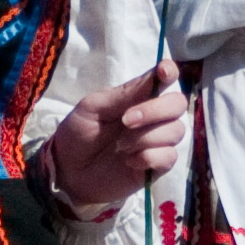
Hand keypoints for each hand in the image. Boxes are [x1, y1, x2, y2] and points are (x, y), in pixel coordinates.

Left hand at [42, 64, 189, 211]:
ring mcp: (157, 142)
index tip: (164, 72)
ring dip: (145, 137)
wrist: (66, 172)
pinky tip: (129, 162)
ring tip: (121, 146)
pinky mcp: (156, 166)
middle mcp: (153, 117)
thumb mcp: (93, 108)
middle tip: (126, 121)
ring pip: (175, 131)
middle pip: (178, 104)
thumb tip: (155, 75)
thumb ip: (124, 94)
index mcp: (138, 97)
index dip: (169, 72)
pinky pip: (169, 157)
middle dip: (155, 110)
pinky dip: (149, 157)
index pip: (165, 78)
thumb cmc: (78, 134)